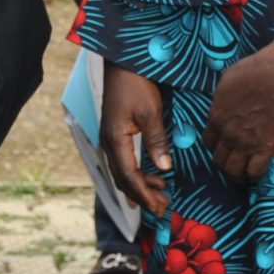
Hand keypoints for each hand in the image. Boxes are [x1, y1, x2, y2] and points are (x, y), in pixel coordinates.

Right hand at [101, 62, 171, 217]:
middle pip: (123, 179)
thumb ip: (156, 140)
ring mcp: (110, 140)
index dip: (144, 194)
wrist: (121, 64)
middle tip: (163, 209)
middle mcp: (108, 143)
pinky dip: (137, 175)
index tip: (160, 207)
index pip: (129, 176)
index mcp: (115, 140)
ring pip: (122, 173)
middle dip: (142, 196)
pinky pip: (123, 163)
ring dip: (140, 187)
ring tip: (162, 194)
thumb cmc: (136, 84)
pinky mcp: (115, 135)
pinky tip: (151, 176)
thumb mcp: (150, 111)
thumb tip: (165, 167)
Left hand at [206, 46, 273, 186]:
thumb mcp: (226, 84)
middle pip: (219, 159)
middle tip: (232, 166)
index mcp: (215, 118)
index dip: (215, 146)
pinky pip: (255, 171)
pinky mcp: (265, 147)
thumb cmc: (252, 72)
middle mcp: (226, 135)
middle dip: (224, 164)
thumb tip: (226, 104)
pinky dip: (254, 176)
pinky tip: (256, 176)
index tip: (222, 147)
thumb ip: (223, 101)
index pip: (208, 141)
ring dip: (237, 176)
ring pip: (234, 170)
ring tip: (243, 177)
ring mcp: (245, 143)